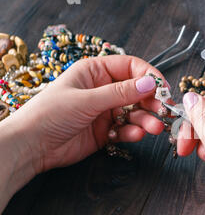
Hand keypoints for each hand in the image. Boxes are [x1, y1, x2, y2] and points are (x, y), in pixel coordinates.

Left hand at [3, 55, 168, 175]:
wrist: (31, 147)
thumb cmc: (50, 114)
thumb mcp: (87, 100)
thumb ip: (120, 93)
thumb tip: (151, 84)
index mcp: (95, 72)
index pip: (130, 67)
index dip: (149, 76)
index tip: (163, 89)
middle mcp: (103, 89)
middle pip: (136, 91)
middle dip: (151, 101)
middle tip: (164, 111)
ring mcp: (105, 111)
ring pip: (134, 112)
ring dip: (146, 119)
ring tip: (155, 128)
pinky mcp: (106, 131)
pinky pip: (127, 129)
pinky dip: (133, 132)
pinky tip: (136, 135)